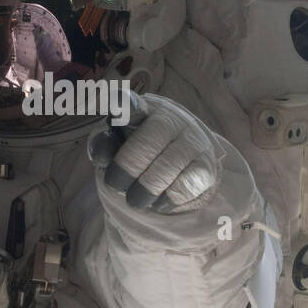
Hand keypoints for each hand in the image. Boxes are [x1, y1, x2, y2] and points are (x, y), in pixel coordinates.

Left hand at [87, 92, 221, 213]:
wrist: (182, 162)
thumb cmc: (142, 151)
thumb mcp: (119, 146)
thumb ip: (106, 147)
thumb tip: (101, 151)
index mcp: (142, 110)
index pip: (132, 105)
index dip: (125, 106)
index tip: (120, 107)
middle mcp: (171, 120)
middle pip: (148, 143)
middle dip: (127, 169)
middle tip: (115, 184)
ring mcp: (192, 141)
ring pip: (167, 166)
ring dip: (146, 188)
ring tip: (135, 200)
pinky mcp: (206, 166)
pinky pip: (186, 185)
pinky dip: (168, 198)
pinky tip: (159, 201)